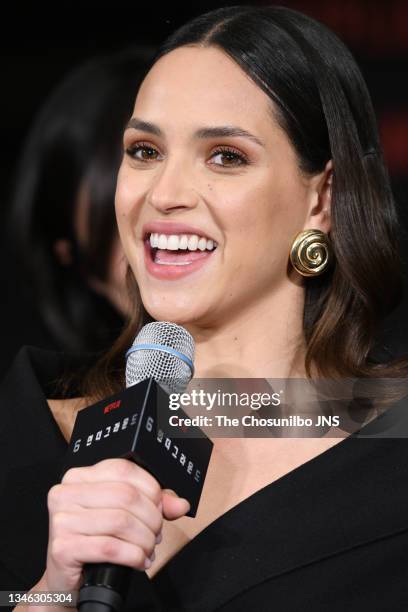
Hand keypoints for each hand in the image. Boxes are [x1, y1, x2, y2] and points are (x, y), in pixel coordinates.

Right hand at [44, 458, 189, 593]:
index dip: (151, 488)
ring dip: (144, 539)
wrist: (69, 577)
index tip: (160, 506)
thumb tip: (180, 504)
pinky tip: (139, 561)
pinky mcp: (63, 548)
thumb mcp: (123, 513)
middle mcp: (65, 494)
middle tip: (156, 533)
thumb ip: (152, 503)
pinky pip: (111, 547)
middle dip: (151, 518)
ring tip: (148, 548)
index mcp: (79, 477)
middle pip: (126, 495)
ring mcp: (62, 520)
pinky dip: (134, 556)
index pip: (123, 469)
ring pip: (121, 522)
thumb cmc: (94, 540)